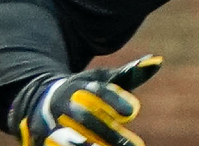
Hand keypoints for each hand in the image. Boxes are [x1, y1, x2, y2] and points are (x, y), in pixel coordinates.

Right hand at [10, 55, 163, 145]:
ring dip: (82, 145)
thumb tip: (157, 61)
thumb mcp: (103, 79)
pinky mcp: (40, 141)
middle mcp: (62, 104)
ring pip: (63, 137)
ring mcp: (48, 124)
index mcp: (79, 85)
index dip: (114, 101)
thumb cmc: (84, 91)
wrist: (40, 101)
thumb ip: (130, 74)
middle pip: (83, 118)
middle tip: (131, 145)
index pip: (97, 91)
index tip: (132, 113)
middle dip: (106, 132)